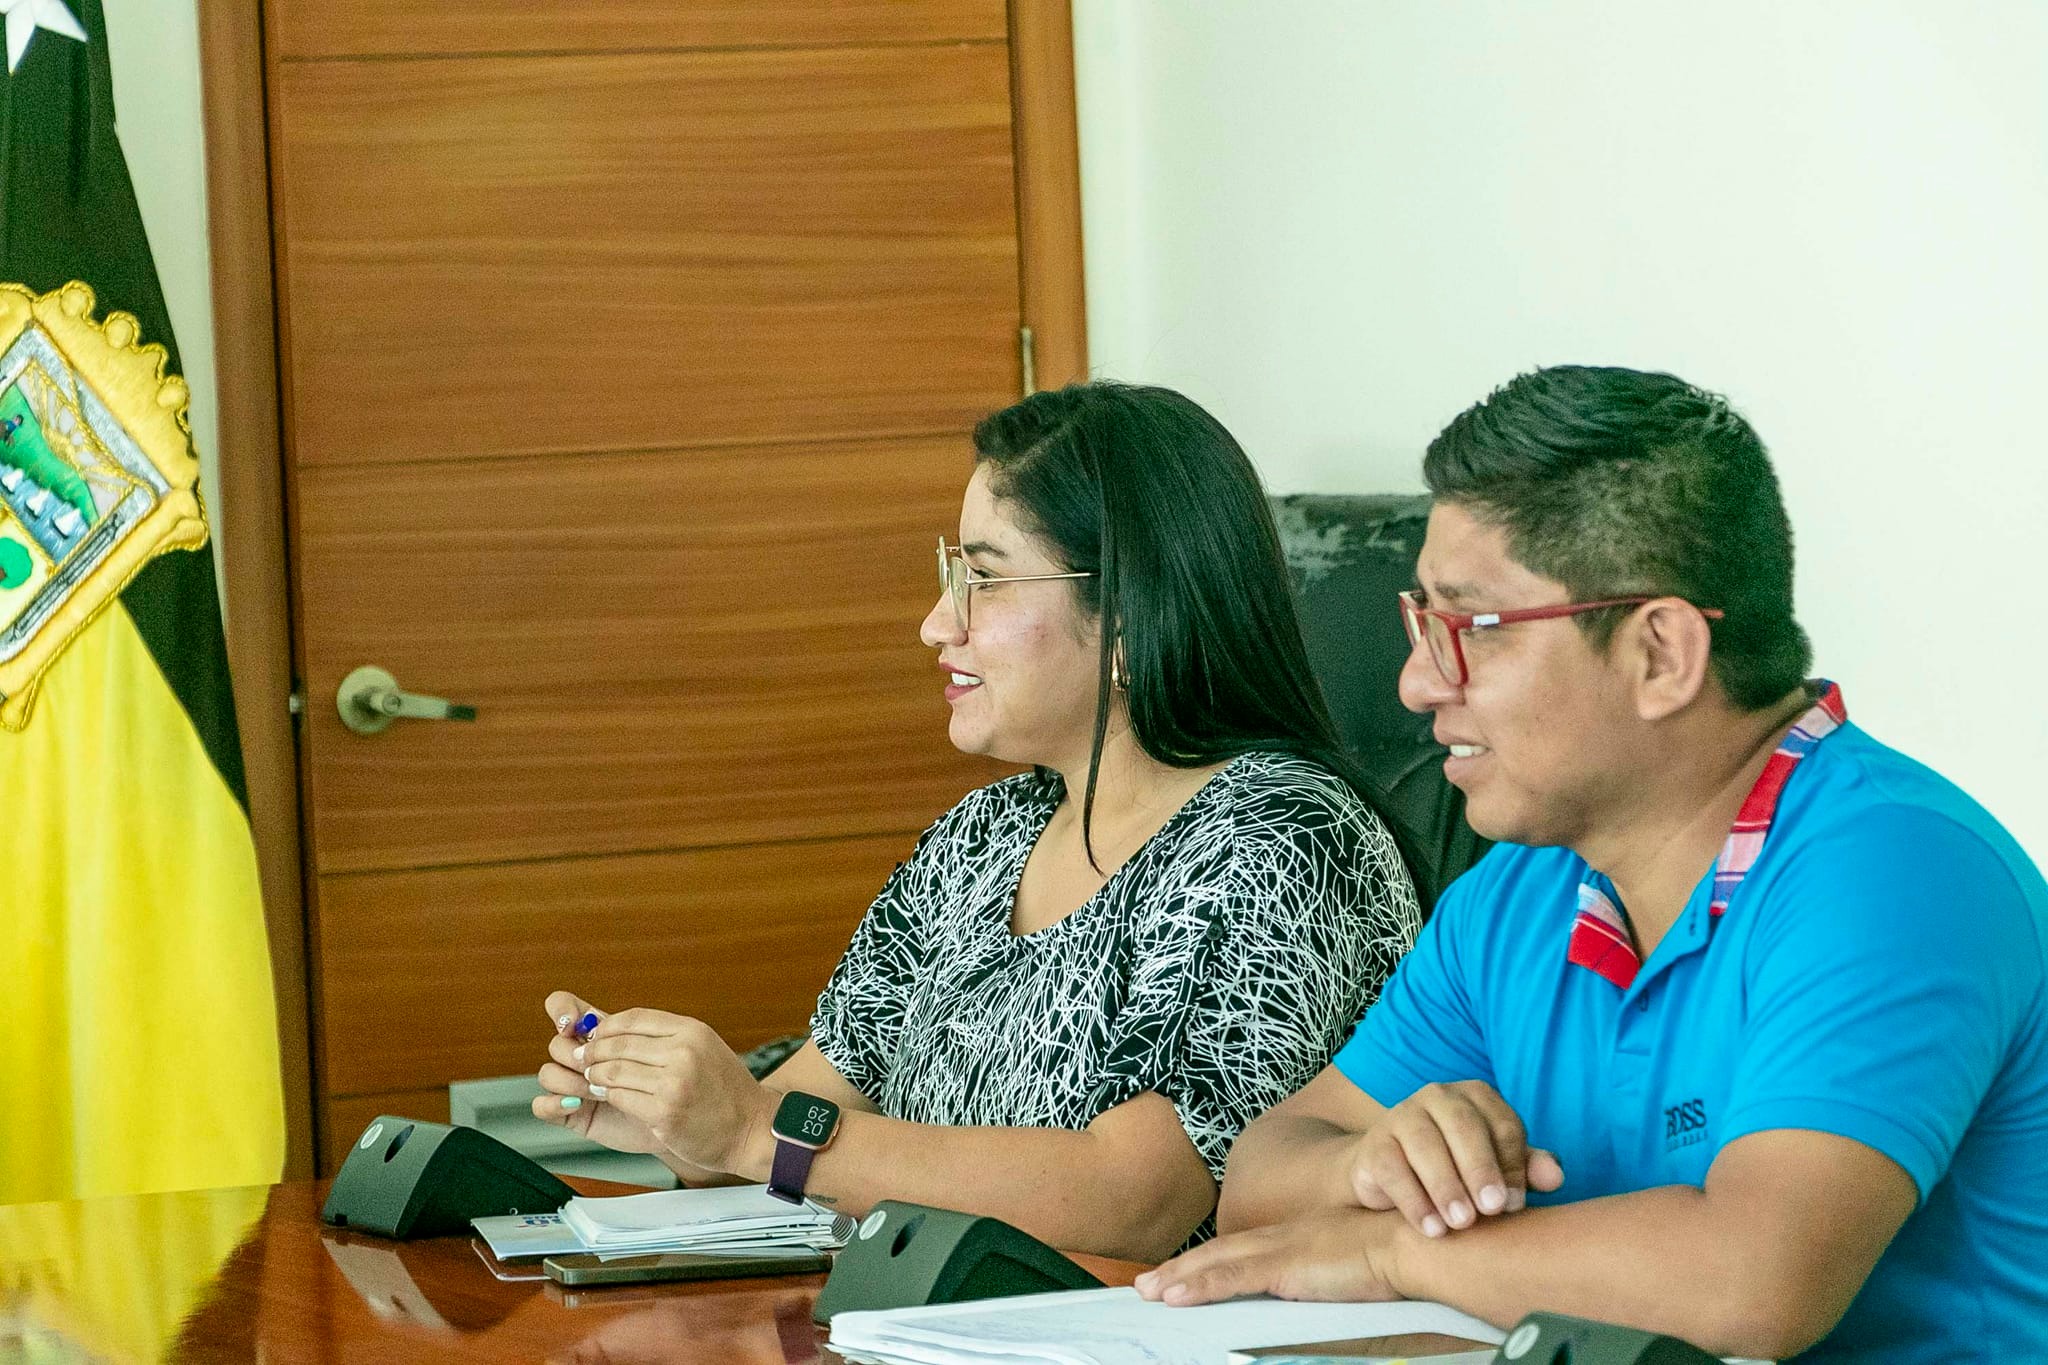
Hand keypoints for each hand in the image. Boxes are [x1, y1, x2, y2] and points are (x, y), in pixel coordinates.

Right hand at [533, 992, 666, 1156]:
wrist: (682, 1121)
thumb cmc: (674, 1082)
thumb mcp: (661, 1048)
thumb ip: (634, 1031)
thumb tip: (597, 1021)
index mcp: (599, 1032)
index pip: (563, 1006)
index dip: (561, 1010)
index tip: (572, 1024)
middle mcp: (582, 1055)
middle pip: (557, 1043)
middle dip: (578, 1056)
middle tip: (601, 1069)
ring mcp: (574, 1084)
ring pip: (547, 1073)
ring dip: (570, 1081)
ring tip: (597, 1092)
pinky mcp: (570, 1112)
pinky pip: (541, 1105)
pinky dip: (553, 1104)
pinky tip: (576, 1105)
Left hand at [570, 1003, 772, 1175]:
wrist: (752, 1129)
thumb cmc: (727, 1092)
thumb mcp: (705, 1048)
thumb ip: (669, 1038)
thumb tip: (620, 1031)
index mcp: (693, 1031)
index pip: (635, 1018)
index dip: (607, 1026)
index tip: (594, 1035)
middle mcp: (684, 1052)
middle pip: (619, 1043)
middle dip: (593, 1051)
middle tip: (582, 1059)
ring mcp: (674, 1083)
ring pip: (614, 1071)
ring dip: (597, 1075)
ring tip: (593, 1079)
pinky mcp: (664, 1112)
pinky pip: (621, 1098)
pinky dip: (609, 1097)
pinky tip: (607, 1097)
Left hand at [1134, 1209, 1404, 1306]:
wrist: (1414, 1245)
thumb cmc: (1399, 1260)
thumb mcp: (1355, 1271)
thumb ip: (1330, 1285)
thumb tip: (1317, 1306)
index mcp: (1300, 1237)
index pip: (1244, 1251)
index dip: (1211, 1262)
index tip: (1186, 1273)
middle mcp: (1284, 1236)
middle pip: (1220, 1253)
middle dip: (1182, 1268)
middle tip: (1147, 1282)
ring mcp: (1282, 1248)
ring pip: (1215, 1263)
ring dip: (1178, 1277)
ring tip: (1147, 1290)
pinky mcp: (1284, 1264)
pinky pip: (1229, 1278)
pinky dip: (1198, 1286)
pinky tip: (1174, 1296)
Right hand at [1347, 1081, 1562, 1236]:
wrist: (1395, 1176)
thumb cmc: (1459, 1171)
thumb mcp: (1496, 1169)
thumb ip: (1527, 1170)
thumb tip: (1556, 1176)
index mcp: (1476, 1097)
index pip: (1502, 1124)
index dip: (1512, 1164)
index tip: (1515, 1204)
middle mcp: (1438, 1096)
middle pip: (1463, 1126)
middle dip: (1479, 1169)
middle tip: (1491, 1210)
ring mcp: (1401, 1115)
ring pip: (1424, 1144)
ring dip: (1446, 1186)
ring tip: (1462, 1223)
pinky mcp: (1374, 1144)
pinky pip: (1393, 1168)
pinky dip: (1414, 1201)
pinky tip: (1432, 1229)